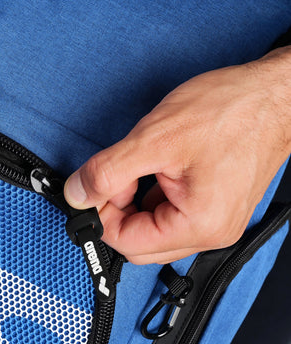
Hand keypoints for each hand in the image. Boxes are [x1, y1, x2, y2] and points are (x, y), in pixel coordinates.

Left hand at [64, 47, 290, 264]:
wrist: (276, 94)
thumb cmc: (232, 111)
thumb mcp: (155, 138)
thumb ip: (107, 172)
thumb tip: (77, 194)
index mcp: (198, 226)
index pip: (126, 242)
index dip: (103, 215)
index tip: (97, 186)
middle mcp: (210, 234)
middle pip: (139, 244)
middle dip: (119, 212)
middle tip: (120, 176)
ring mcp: (214, 224)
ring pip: (152, 232)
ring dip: (136, 204)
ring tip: (147, 166)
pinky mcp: (214, 210)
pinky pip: (170, 217)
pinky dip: (154, 198)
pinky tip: (161, 169)